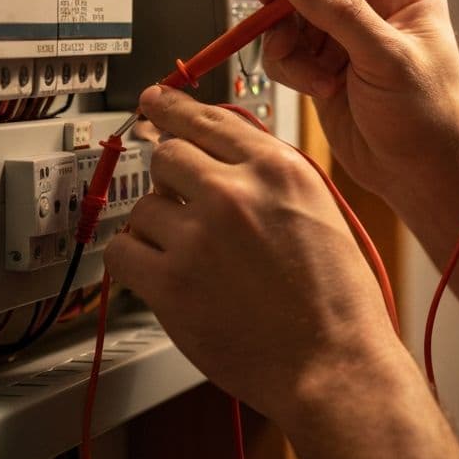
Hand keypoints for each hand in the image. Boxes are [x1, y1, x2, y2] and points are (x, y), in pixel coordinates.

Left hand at [104, 85, 402, 424]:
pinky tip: (163, 271)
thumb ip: (268, 172)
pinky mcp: (171, 285)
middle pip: (166, 154)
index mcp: (278, 168)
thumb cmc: (336, 291)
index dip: (172, 106)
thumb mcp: (318, 205)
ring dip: (158, 223)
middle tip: (181, 198)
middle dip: (171, 175)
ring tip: (191, 252)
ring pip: (143, 206)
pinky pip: (122, 252)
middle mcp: (236, 192)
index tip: (154, 100)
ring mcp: (199, 237)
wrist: (334, 357)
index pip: (209, 118)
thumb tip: (221, 151)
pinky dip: (135, 260)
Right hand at [257, 0, 458, 198]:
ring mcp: (346, 36)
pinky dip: (288, 65)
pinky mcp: (324, 65)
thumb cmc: (427, 119)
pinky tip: (312, 87)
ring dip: (286, 38)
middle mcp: (374, 6)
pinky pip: (287, 48)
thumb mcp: (387, 59)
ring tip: (304, 70)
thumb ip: (341, 13)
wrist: (419, 176)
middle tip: (270, 10)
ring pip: (294, 11)